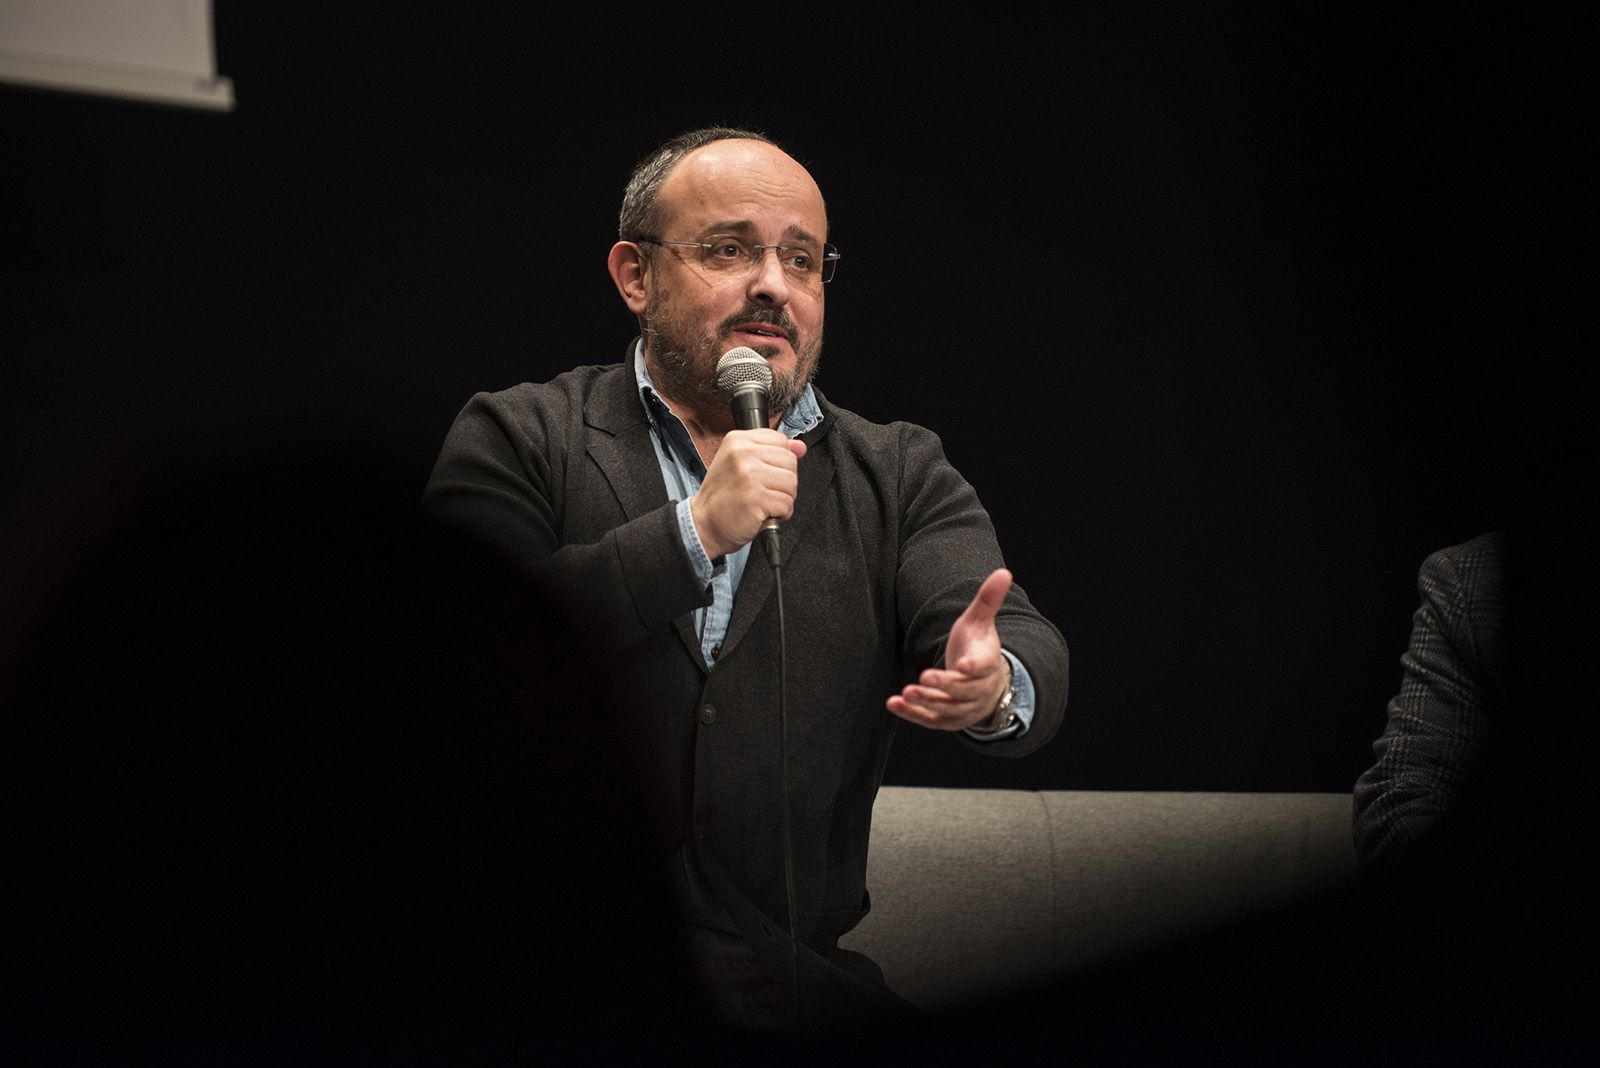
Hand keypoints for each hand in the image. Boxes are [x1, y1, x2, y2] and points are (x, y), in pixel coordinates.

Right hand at [690, 430, 806, 558]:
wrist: (703, 524)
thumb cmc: (722, 497)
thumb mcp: (740, 465)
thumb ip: (771, 452)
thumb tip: (800, 447)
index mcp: (738, 440)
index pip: (781, 441)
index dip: (779, 462)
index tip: (765, 474)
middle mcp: (742, 453)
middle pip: (790, 462)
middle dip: (783, 482)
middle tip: (763, 492)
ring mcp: (749, 475)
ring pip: (792, 483)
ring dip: (783, 499)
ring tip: (763, 503)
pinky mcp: (756, 497)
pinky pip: (787, 503)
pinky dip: (781, 514)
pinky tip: (763, 514)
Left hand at [887, 568, 1013, 730]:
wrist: (985, 683)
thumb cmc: (977, 647)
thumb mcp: (980, 622)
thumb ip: (987, 599)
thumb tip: (1004, 572)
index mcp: (987, 664)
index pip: (982, 667)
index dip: (973, 668)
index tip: (962, 665)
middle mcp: (979, 690)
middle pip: (963, 691)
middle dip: (944, 686)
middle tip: (923, 677)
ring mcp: (964, 708)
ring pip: (947, 709)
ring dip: (927, 702)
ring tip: (906, 693)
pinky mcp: (947, 720)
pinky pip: (930, 720)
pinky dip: (912, 715)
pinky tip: (893, 704)